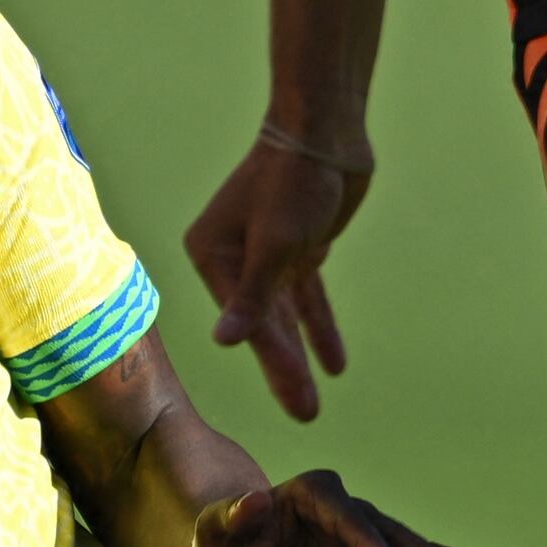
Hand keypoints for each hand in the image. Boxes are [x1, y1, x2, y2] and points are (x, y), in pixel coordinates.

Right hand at [184, 132, 367, 420]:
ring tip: (312, 405)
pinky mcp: (296, 249)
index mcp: (212, 253)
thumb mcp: (277, 243)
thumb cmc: (294, 180)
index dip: (274, 361)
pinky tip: (334, 363)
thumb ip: (254, 297)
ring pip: (284, 316)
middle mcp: (232, 257)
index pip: (247, 317)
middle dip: (285, 370)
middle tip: (307, 416)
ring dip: (300, 356)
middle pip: (262, 323)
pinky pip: (306, 297)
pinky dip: (319, 327)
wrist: (325, 130)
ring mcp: (265, 254)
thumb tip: (225, 342)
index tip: (299, 401)